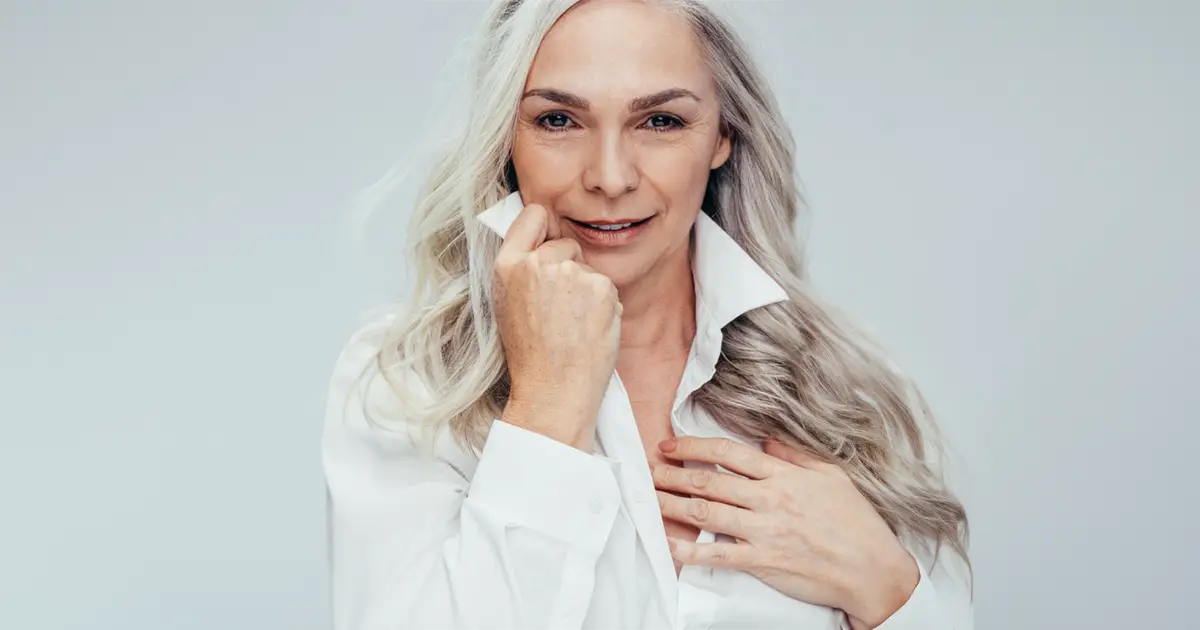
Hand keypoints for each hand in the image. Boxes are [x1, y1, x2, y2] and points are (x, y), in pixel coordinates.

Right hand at [492, 203, 621, 450]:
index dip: (545, 228)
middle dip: (569, 267)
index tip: (548, 241)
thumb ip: (522, 268)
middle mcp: (538, 262)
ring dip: (587, 290)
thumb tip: (542, 238)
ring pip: (588, 268)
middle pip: (566, 244)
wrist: (553, 391)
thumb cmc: (530, 354)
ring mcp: (571, 272)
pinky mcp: (600, 286)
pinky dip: (604, 306)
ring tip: (572, 325)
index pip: (534, 215)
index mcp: (508, 265)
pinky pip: (607, 287)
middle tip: (559, 309)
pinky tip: (589, 330)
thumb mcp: (507, 303)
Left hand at [652, 437, 919, 628]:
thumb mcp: (830, 475)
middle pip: (709, 482)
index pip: (729, 454)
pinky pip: (718, 555)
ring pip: (706, 514)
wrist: (871, 568)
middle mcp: (769, 500)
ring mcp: (764, 532)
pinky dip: (690, 551)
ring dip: (672, 505)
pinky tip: (669, 545)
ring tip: (650, 499)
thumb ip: (795, 455)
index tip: (672, 446)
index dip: (694, 447)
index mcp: (783, 476)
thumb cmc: (855, 522)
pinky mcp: (762, 562)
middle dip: (673, 475)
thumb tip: (767, 439)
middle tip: (649, 470)